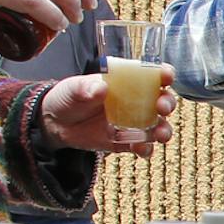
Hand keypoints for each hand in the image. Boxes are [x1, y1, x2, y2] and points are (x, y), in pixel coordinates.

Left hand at [38, 70, 177, 158]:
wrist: (55, 123)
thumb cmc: (67, 97)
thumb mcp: (73, 87)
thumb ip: (86, 87)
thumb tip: (101, 88)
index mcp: (126, 82)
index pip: (151, 75)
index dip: (163, 74)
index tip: (166, 76)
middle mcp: (135, 102)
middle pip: (161, 101)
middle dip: (167, 103)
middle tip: (162, 107)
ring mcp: (132, 123)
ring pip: (158, 126)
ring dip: (163, 130)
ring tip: (160, 135)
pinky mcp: (125, 142)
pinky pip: (142, 146)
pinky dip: (146, 149)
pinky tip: (141, 149)